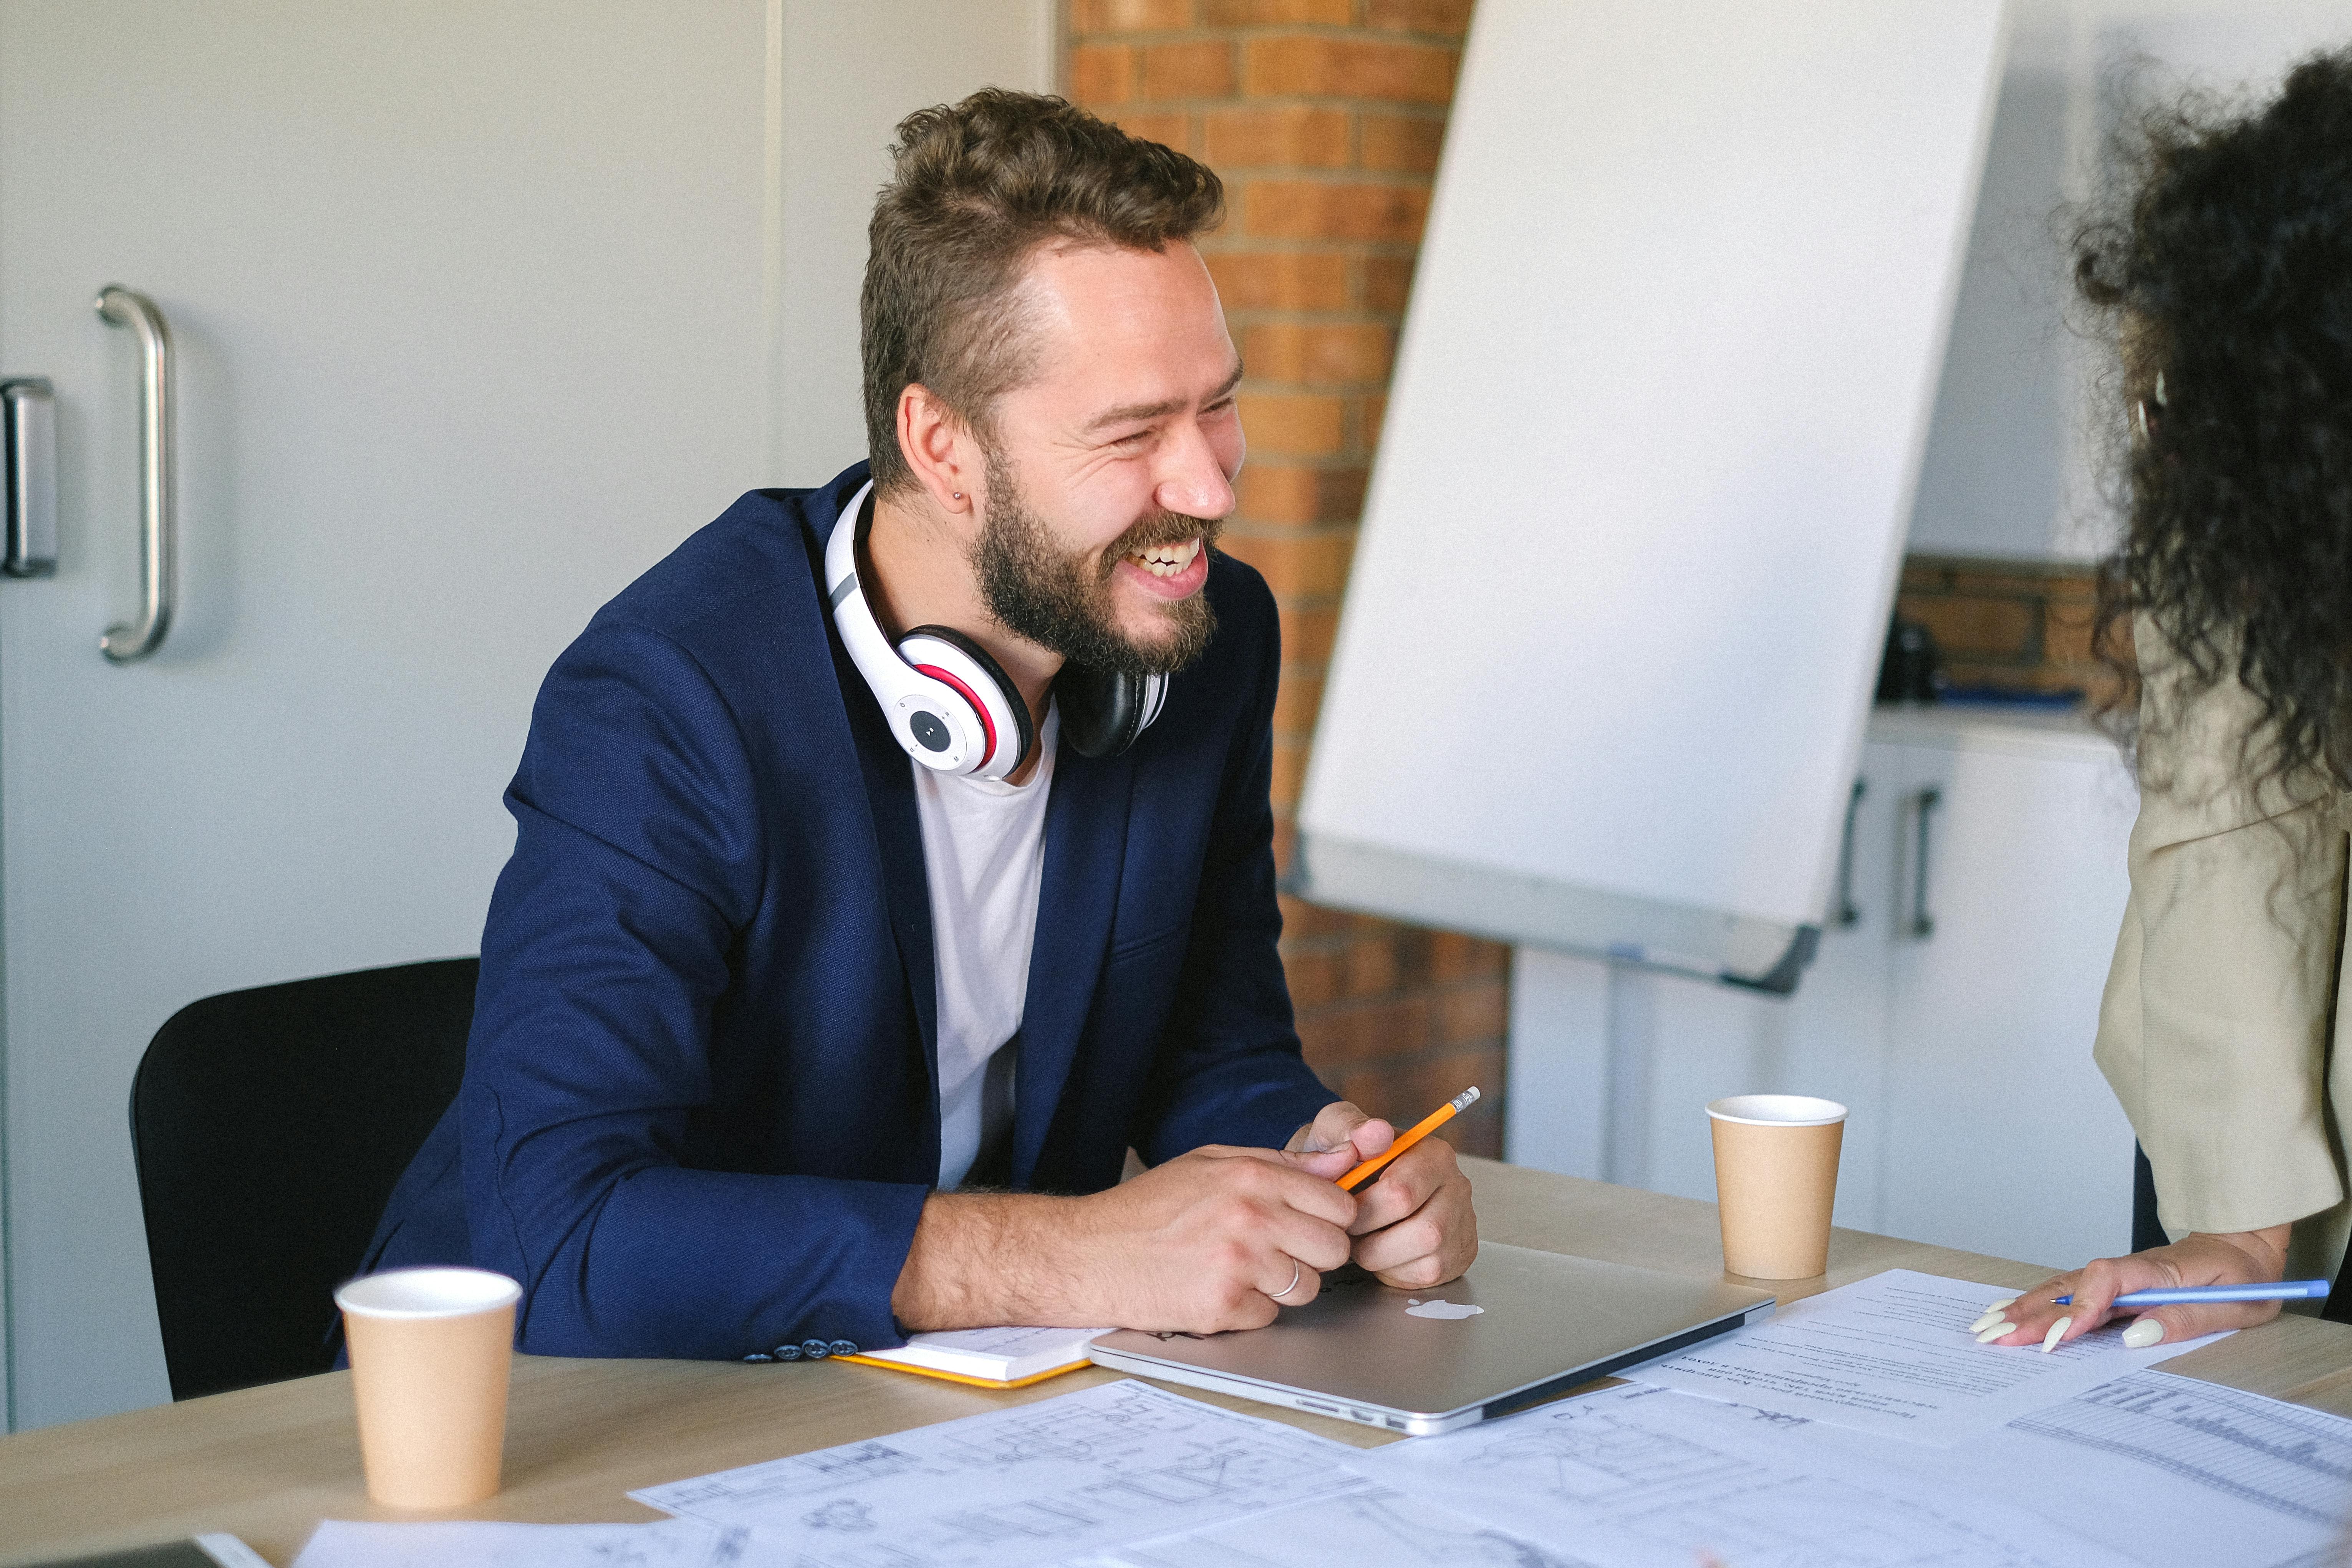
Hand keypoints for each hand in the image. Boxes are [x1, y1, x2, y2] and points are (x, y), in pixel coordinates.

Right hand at [891, 1145, 1357, 1334]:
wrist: (1089, 1254)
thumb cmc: (1149, 1208)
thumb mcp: (1212, 1164)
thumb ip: (1282, 1164)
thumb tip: (1345, 1162)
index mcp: (1252, 1175)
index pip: (1340, 1204)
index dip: (1329, 1218)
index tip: (1310, 1224)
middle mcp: (1252, 1216)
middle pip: (1334, 1249)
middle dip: (1312, 1254)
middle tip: (1278, 1252)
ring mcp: (1239, 1264)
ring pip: (1308, 1288)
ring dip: (1282, 1286)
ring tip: (1240, 1270)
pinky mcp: (1223, 1307)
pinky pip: (1270, 1317)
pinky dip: (1249, 1310)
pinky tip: (1217, 1290)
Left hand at [1288, 1101, 1478, 1289]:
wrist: (1351, 1186)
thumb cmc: (1344, 1159)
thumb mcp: (1335, 1131)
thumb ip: (1348, 1127)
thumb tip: (1375, 1133)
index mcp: (1432, 1153)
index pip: (1402, 1192)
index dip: (1362, 1211)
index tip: (1340, 1210)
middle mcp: (1457, 1186)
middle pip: (1424, 1230)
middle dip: (1373, 1239)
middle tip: (1348, 1232)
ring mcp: (1462, 1222)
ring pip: (1429, 1258)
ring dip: (1383, 1257)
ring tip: (1361, 1242)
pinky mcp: (1458, 1253)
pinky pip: (1429, 1274)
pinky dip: (1396, 1271)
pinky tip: (1380, 1252)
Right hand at [1977, 1225, 2291, 1350]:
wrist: (2244, 1244)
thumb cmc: (2243, 1278)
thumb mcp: (2235, 1305)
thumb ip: (2185, 1318)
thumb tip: (2135, 1334)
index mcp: (2160, 1271)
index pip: (2106, 1281)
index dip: (2079, 1308)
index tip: (2059, 1339)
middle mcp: (2129, 1270)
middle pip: (2071, 1286)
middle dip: (2031, 1313)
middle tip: (1995, 1337)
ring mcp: (2117, 1275)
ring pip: (2062, 1287)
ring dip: (2024, 1307)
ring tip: (1987, 1327)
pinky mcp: (2113, 1285)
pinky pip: (2069, 1291)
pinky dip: (2036, 1301)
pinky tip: (2010, 1311)